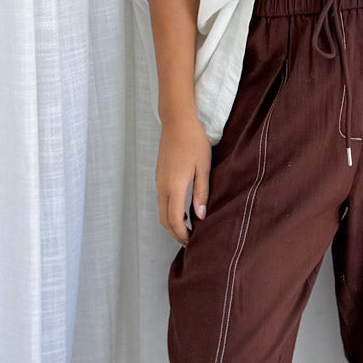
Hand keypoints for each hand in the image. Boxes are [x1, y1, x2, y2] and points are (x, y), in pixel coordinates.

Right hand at [156, 112, 211, 245]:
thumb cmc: (194, 141)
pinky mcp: (159, 176)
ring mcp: (158, 181)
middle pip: (164, 219)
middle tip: (189, 241)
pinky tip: (182, 211)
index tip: (193, 241)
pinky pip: (161, 200)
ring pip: (161, 210)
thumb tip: (200, 216)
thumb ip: (201, 193)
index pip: (174, 220)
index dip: (182, 234)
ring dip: (172, 223)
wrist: (177, 121)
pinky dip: (169, 211)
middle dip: (175, 233)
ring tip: (187, 229)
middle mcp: (162, 186)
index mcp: (174, 186)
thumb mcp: (204, 168)